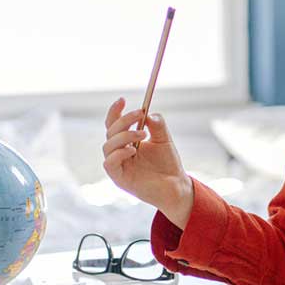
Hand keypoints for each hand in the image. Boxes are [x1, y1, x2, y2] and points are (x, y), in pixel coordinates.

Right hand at [102, 98, 193, 226]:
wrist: (176, 185)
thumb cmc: (168, 163)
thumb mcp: (164, 139)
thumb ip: (157, 125)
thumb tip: (148, 113)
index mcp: (127, 142)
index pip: (114, 124)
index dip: (115, 112)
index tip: (122, 99)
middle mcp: (119, 152)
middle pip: (110, 132)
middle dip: (123, 120)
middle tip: (140, 114)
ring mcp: (118, 165)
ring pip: (108, 145)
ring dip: (124, 135)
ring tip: (143, 134)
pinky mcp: (119, 178)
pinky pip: (110, 163)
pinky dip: (119, 153)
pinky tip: (133, 149)